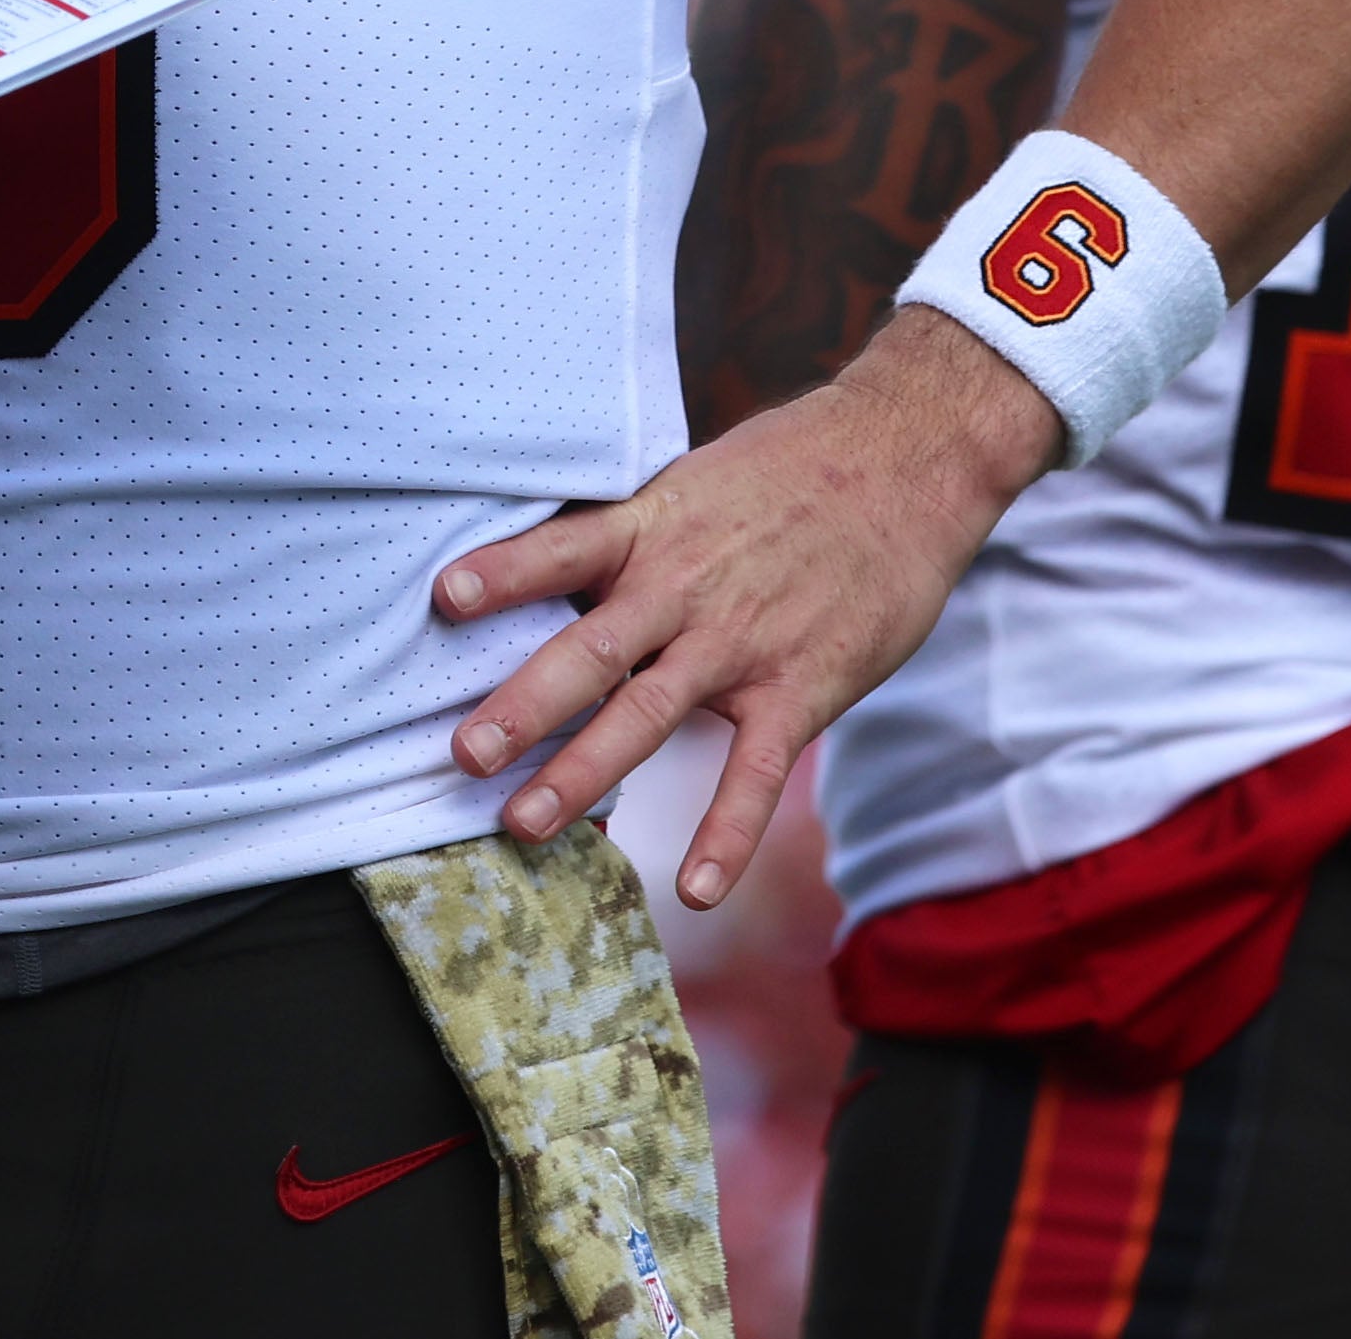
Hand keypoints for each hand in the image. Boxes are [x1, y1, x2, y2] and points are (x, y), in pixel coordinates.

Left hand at [430, 307, 1059, 907]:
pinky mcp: (801, 688)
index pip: (565, 549)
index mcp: (654, 527)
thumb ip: (633, 533)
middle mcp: (686, 587)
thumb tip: (556, 569)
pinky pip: (756, 772)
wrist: (907, 461)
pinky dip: (726, 833)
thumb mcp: (695, 481)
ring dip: (584, 772)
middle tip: (460, 756)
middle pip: (589, 651)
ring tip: (523, 824)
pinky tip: (692, 889)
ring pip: (648, 715)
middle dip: (522, 708)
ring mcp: (742, 642)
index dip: (505, 573)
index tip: (442, 600)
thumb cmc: (790, 470)